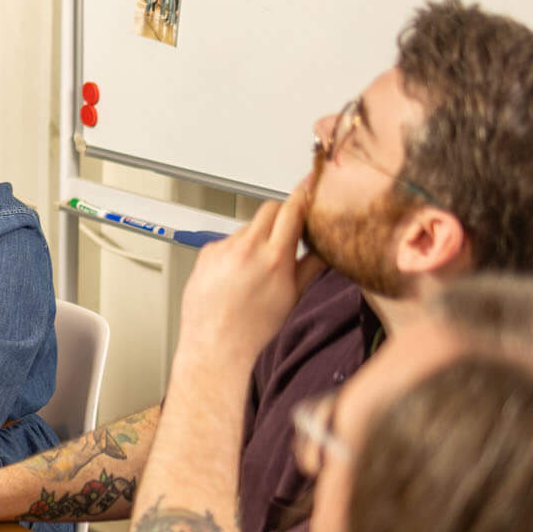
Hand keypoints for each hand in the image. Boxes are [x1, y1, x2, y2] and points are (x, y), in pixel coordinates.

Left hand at [173, 176, 325, 369]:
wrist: (216, 346)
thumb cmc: (254, 330)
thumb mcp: (294, 297)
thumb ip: (312, 265)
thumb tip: (327, 247)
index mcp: (274, 259)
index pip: (293, 210)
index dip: (304, 195)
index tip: (310, 185)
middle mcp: (246, 249)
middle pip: (269, 209)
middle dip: (282, 214)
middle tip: (288, 231)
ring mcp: (223, 249)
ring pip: (248, 226)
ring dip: (258, 236)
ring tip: (258, 268)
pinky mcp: (206, 253)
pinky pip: (228, 241)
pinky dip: (236, 250)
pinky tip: (237, 273)